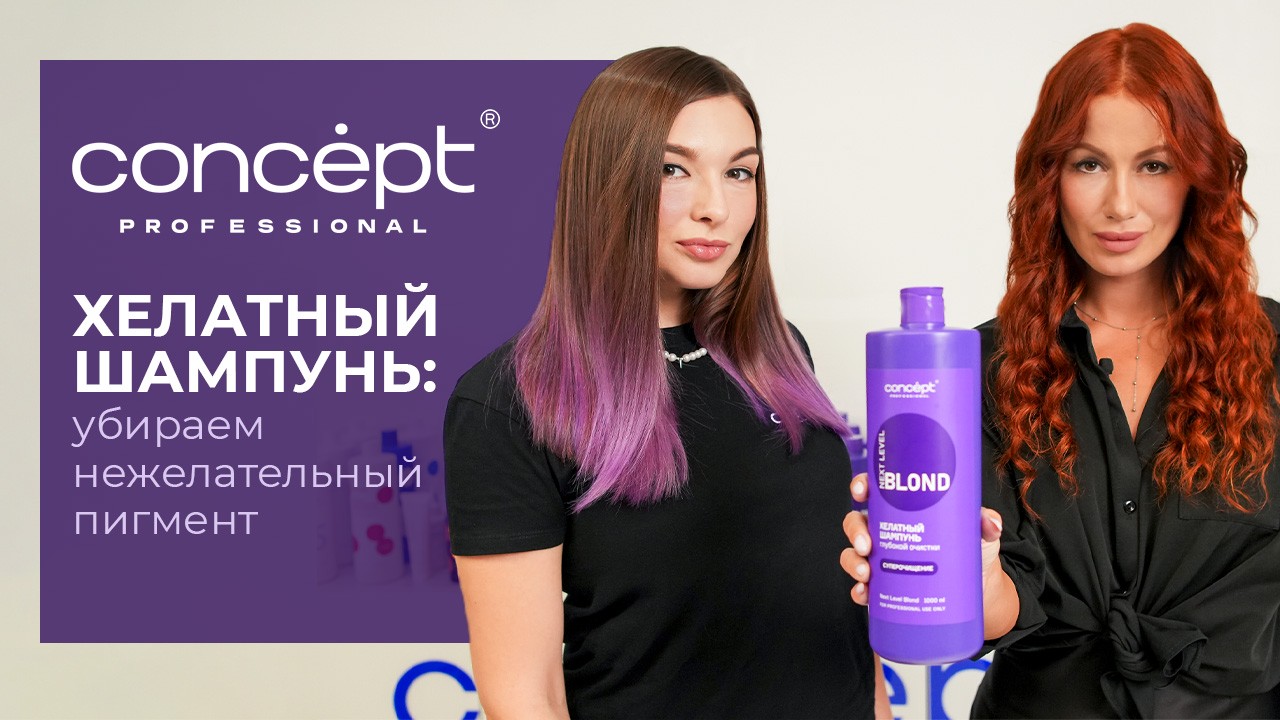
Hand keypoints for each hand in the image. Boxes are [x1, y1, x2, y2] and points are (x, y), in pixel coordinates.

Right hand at [841, 473, 1006, 610]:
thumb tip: (991, 524)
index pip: (875, 491)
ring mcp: (883, 560)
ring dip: (852, 562)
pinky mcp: (886, 588)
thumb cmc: (971, 551)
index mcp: (903, 510)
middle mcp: (888, 532)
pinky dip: (859, 590)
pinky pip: (862, 587)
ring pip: (853, 554)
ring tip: (866, 574)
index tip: (861, 490)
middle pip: (857, 523)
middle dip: (855, 531)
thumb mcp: (978, 532)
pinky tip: (864, 593)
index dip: (861, 485)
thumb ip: (984, 523)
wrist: (977, 591)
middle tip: (868, 545)